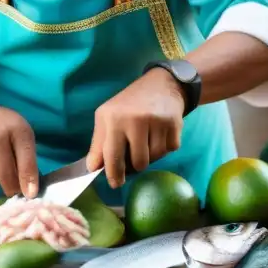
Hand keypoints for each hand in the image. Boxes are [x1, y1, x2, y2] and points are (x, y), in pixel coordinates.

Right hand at [0, 99, 38, 196]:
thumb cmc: (2, 125)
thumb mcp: (22, 133)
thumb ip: (29, 158)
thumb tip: (30, 191)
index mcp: (16, 130)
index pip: (25, 160)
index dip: (28, 180)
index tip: (31, 195)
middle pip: (7, 176)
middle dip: (13, 187)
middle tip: (15, 187)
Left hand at [86, 69, 185, 188]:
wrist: (161, 84)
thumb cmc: (129, 103)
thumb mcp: (107, 117)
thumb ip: (98, 143)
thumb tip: (92, 167)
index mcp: (114, 119)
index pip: (112, 155)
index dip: (114, 174)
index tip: (115, 183)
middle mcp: (135, 120)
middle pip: (138, 163)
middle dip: (135, 164)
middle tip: (134, 154)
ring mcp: (157, 121)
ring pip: (155, 158)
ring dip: (151, 155)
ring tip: (147, 139)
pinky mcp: (175, 124)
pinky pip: (170, 150)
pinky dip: (165, 146)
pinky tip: (160, 133)